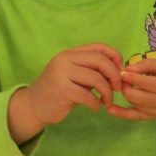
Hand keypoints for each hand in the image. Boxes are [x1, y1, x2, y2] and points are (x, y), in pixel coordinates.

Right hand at [8, 44, 123, 143]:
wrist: (33, 106)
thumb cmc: (59, 91)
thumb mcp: (75, 75)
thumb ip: (92, 69)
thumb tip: (120, 70)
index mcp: (70, 53)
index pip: (100, 47)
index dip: (116, 57)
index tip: (121, 71)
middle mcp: (65, 60)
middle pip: (100, 61)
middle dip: (115, 76)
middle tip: (117, 88)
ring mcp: (61, 74)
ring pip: (97, 79)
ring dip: (107, 92)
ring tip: (107, 101)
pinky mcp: (61, 91)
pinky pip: (88, 96)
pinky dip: (96, 103)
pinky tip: (96, 107)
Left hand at [107, 59, 155, 120]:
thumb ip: (149, 64)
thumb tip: (128, 69)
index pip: (154, 85)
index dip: (137, 80)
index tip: (123, 73)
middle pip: (146, 99)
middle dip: (129, 90)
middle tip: (122, 80)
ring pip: (141, 108)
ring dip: (128, 97)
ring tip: (124, 86)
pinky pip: (139, 118)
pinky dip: (124, 114)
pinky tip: (111, 109)